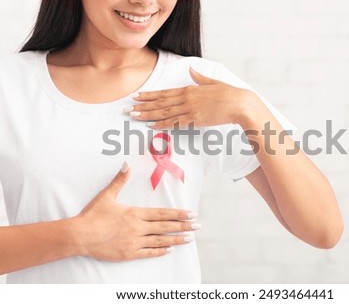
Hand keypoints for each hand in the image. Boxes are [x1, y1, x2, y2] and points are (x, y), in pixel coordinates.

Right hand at [74, 163, 199, 260]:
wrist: (80, 235)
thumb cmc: (93, 215)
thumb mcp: (107, 195)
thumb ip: (119, 181)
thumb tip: (126, 165)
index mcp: (135, 213)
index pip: (162, 213)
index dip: (178, 214)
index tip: (191, 213)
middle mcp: (138, 228)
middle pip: (165, 227)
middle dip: (184, 226)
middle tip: (198, 226)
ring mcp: (134, 242)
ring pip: (160, 241)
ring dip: (176, 239)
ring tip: (190, 239)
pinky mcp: (128, 253)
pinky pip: (148, 253)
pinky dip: (160, 251)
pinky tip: (169, 250)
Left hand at [126, 68, 256, 128]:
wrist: (239, 103)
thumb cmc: (228, 93)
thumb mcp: (212, 82)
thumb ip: (200, 77)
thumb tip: (191, 70)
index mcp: (189, 89)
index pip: (164, 93)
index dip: (149, 95)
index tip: (137, 96)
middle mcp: (186, 98)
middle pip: (160, 103)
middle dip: (143, 105)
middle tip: (128, 108)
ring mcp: (189, 109)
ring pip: (163, 113)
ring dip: (147, 114)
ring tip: (134, 115)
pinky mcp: (195, 120)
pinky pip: (174, 123)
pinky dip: (161, 124)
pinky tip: (151, 125)